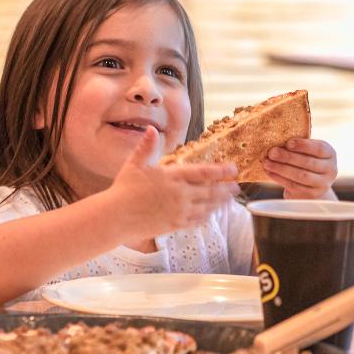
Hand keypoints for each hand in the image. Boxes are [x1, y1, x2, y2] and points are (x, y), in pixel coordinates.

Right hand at [108, 127, 238, 235]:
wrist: (117, 216)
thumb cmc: (124, 189)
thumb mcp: (135, 164)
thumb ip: (146, 147)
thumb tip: (150, 128)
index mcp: (173, 177)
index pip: (203, 173)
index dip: (221, 171)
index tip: (233, 169)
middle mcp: (180, 195)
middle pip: (210, 192)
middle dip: (225, 189)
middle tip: (237, 187)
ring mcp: (179, 211)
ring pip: (206, 207)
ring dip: (219, 203)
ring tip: (229, 200)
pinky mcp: (175, 225)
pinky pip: (196, 221)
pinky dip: (206, 216)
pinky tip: (210, 214)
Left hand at [263, 138, 337, 199]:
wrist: (310, 184)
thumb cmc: (306, 161)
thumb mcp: (307, 152)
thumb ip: (297, 147)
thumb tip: (277, 142)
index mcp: (330, 154)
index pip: (319, 148)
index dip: (303, 145)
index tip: (288, 143)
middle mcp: (331, 170)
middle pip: (308, 163)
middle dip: (288, 157)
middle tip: (272, 152)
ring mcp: (323, 184)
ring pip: (301, 176)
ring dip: (281, 169)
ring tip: (267, 163)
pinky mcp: (312, 195)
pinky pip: (294, 186)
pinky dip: (280, 179)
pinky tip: (270, 172)